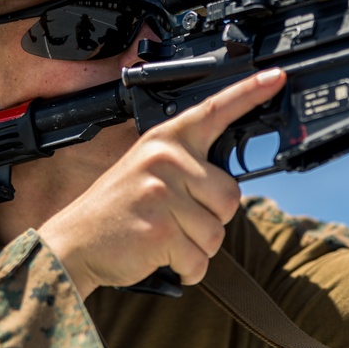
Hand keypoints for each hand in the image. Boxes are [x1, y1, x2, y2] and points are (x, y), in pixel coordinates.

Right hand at [38, 68, 286, 298]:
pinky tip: (159, 257)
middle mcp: (166, 160)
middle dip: (210, 219)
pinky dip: (186, 270)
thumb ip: (186, 168)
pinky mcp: (161, 231)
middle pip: (231, 196)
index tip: (277, 77)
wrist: (72, 244)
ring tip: (162, 238)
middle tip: (174, 220)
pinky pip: (199, 260)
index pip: (214, 110)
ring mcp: (162, 194)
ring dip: (196, 248)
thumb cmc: (116, 212)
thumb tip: (228, 188)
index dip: (249, 94)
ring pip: (217, 233)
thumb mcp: (147, 172)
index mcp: (165, 141)